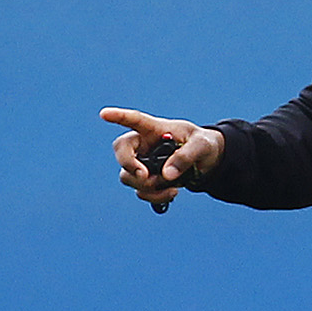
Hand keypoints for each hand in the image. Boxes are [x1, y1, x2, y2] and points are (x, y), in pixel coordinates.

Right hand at [100, 108, 223, 211]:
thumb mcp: (202, 145)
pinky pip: (140, 192)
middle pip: (121, 151)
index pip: (134, 120)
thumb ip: (186, 156)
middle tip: (145, 175)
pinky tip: (172, 193)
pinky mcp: (147, 180)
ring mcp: (142, 163)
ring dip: (147, 186)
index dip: (118, 116)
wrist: (207, 161)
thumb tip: (167, 175)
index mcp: (155, 129)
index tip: (104, 114)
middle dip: (129, 165)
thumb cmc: (202, 144)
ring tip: (172, 186)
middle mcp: (143, 145)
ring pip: (127, 176)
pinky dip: (154, 196)